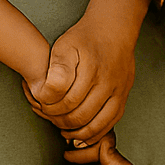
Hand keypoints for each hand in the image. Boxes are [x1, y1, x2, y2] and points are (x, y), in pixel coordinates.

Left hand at [26, 14, 135, 145]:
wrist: (113, 29)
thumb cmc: (84, 38)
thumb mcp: (64, 45)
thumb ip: (56, 69)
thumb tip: (47, 94)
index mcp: (90, 70)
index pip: (65, 101)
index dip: (49, 107)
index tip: (40, 103)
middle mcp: (107, 83)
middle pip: (79, 115)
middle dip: (59, 120)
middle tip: (49, 117)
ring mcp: (118, 92)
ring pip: (96, 125)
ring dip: (76, 132)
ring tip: (62, 130)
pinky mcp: (124, 97)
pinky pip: (110, 124)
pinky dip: (94, 134)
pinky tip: (80, 135)